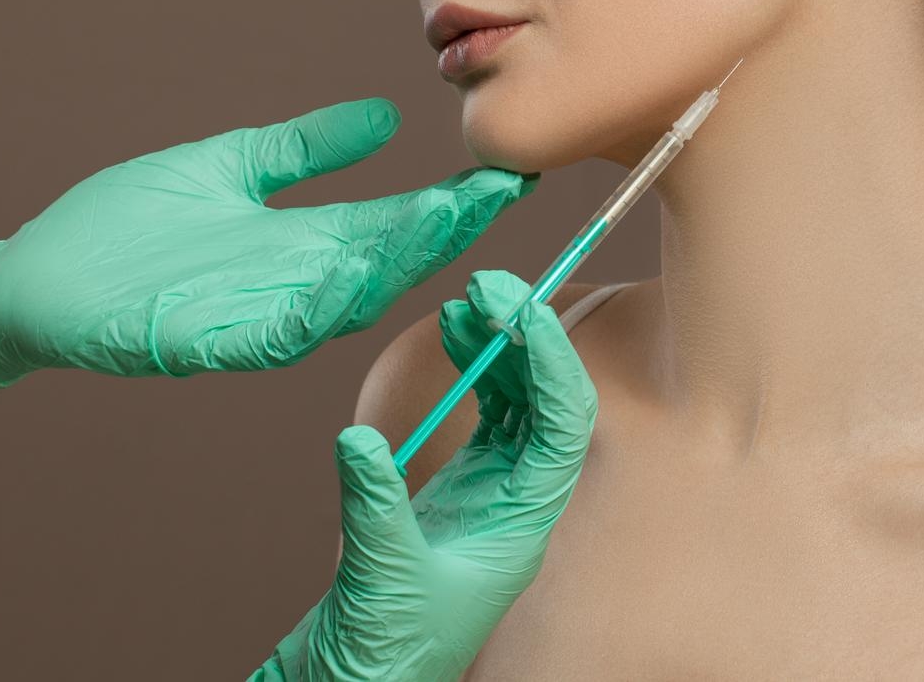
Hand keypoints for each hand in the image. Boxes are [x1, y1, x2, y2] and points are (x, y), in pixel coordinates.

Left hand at [0, 98, 535, 439]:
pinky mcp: (210, 342)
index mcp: (303, 243)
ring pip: (347, 299)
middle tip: (492, 194)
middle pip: (386, 263)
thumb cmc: (121, 228)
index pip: (393, 223)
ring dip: (397, 264)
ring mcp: (256, 316)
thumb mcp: (228, 167)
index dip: (449, 203)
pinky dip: (324, 306)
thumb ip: (303, 148)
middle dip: (442, 231)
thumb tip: (381, 117)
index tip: (499, 171)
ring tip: (442, 223)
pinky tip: (357, 275)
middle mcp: (294, 284)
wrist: (30, 280)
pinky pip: (280, 331)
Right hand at [254, 269, 599, 680]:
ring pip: (517, 401)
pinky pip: (484, 414)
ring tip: (469, 300)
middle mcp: (520, 498)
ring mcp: (492, 489)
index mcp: (526, 520)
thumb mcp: (381, 571)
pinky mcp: (459, 487)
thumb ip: (374, 503)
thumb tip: (360, 437)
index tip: (518, 306)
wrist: (360, 681)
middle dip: (526, 337)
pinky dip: (473, 370)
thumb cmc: (387, 647)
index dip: (550, 359)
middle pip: (546, 400)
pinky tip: (455, 339)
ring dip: (499, 347)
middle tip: (491, 283)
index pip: (564, 422)